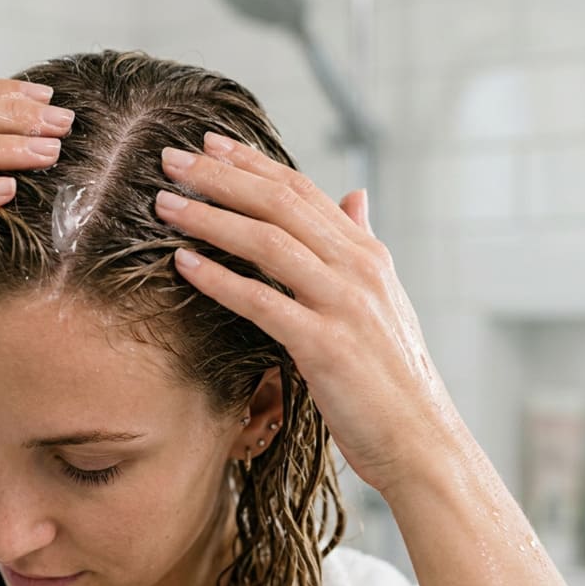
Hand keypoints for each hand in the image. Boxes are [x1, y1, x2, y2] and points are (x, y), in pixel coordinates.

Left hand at [153, 132, 464, 493]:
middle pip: (279, 204)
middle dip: (220, 177)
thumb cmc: (392, 377)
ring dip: (209, 218)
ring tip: (164, 204)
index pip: (302, 190)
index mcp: (367, 254)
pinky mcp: (326, 346)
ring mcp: (344, 305)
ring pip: (268, 243)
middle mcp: (358, 268)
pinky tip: (182, 263)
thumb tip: (354, 195)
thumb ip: (361, 244)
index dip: (252, 163)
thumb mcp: (384, 299)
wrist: (420, 441)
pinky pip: (262, 302)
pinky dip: (219, 279)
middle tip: (170, 161)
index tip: (208, 144)